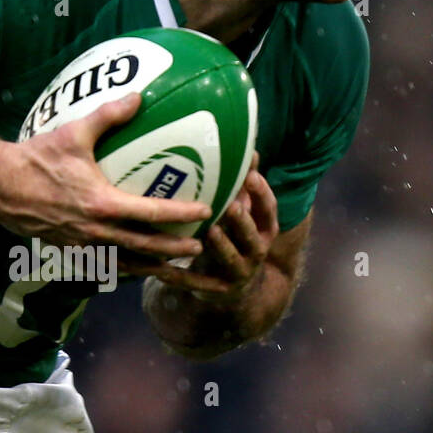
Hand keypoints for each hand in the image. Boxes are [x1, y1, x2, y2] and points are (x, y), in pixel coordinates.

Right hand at [0, 91, 212, 264]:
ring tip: (175, 268)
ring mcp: (82, 246)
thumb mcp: (73, 134)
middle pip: (146, 248)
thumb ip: (108, 116)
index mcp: (101, 205)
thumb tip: (138, 97)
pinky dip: (125, 269)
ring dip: (153, 267)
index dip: (181, 214)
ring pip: (127, 264)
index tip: (205, 213)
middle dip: (175, 251)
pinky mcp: (70, 252)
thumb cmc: (35, 159)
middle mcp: (95, 232)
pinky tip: (137, 267)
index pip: (151, 213)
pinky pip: (104, 266)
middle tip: (200, 248)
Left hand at [124, 153, 279, 301]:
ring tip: (209, 232)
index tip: (250, 176)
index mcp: (263, 229)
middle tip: (230, 205)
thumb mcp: (239, 212)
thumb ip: (239, 185)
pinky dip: (181, 276)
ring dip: (221, 247)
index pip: (269, 211)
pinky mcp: (216, 290)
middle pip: (253, 237)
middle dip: (242, 222)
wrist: (232, 286)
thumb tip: (241, 142)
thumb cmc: (231, 235)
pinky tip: (162, 269)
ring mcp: (238, 274)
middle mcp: (256, 252)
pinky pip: (197, 283)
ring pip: (231, 259)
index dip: (262, 194)